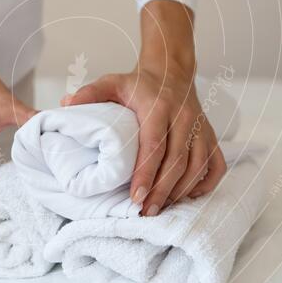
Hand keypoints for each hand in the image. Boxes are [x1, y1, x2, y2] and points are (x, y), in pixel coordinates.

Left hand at [60, 0, 225, 214]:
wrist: (171, 71)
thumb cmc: (138, 84)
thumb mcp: (111, 82)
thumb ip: (90, 93)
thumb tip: (65, 104)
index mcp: (159, 106)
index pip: (155, 144)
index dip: (146, 173)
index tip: (135, 197)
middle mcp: (184, 117)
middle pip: (178, 161)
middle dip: (162, 190)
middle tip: (146, 212)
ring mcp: (201, 127)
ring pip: (197, 166)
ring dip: (180, 191)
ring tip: (160, 208)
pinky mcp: (210, 135)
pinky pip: (215, 164)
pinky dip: (206, 183)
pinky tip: (188, 195)